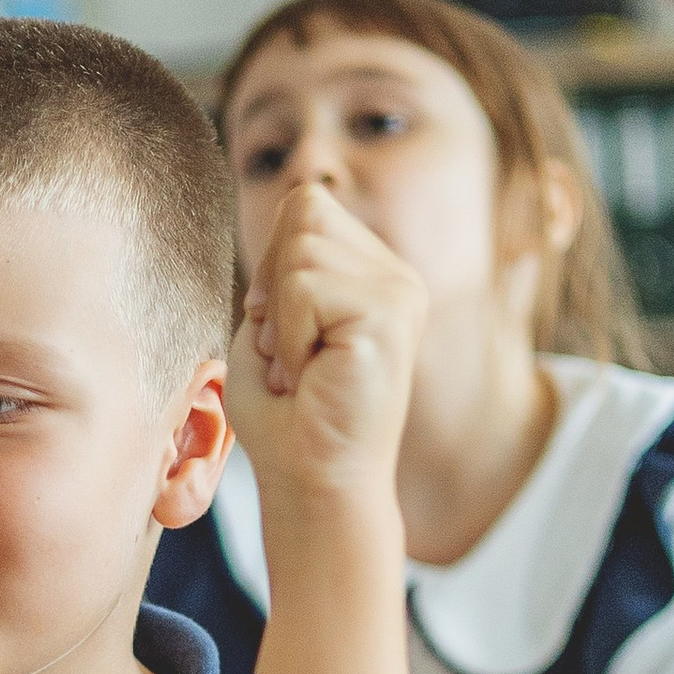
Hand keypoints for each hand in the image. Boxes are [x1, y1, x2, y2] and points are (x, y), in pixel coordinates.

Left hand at [227, 180, 425, 512]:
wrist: (312, 483)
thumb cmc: (287, 417)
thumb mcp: (273, 321)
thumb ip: (287, 261)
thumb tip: (301, 191)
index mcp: (373, 273)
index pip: (307, 205)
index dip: (272, 266)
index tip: (281, 333)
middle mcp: (397, 277)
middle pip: (305, 212)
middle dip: (274, 286)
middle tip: (293, 354)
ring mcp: (401, 292)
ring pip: (302, 249)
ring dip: (281, 318)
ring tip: (303, 369)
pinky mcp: (391, 314)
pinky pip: (306, 287)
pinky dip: (289, 336)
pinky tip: (312, 376)